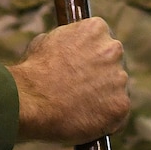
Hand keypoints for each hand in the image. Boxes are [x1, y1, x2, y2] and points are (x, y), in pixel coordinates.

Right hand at [7, 16, 129, 143]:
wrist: (30, 101)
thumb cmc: (33, 72)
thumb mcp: (47, 41)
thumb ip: (68, 41)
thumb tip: (70, 46)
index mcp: (96, 28)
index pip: (102, 40)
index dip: (90, 56)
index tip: (80, 69)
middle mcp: (113, 49)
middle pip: (113, 63)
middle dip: (100, 75)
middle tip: (79, 90)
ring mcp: (120, 78)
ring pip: (116, 89)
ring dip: (103, 97)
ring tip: (77, 107)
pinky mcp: (121, 105)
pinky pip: (117, 113)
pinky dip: (105, 120)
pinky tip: (85, 121)